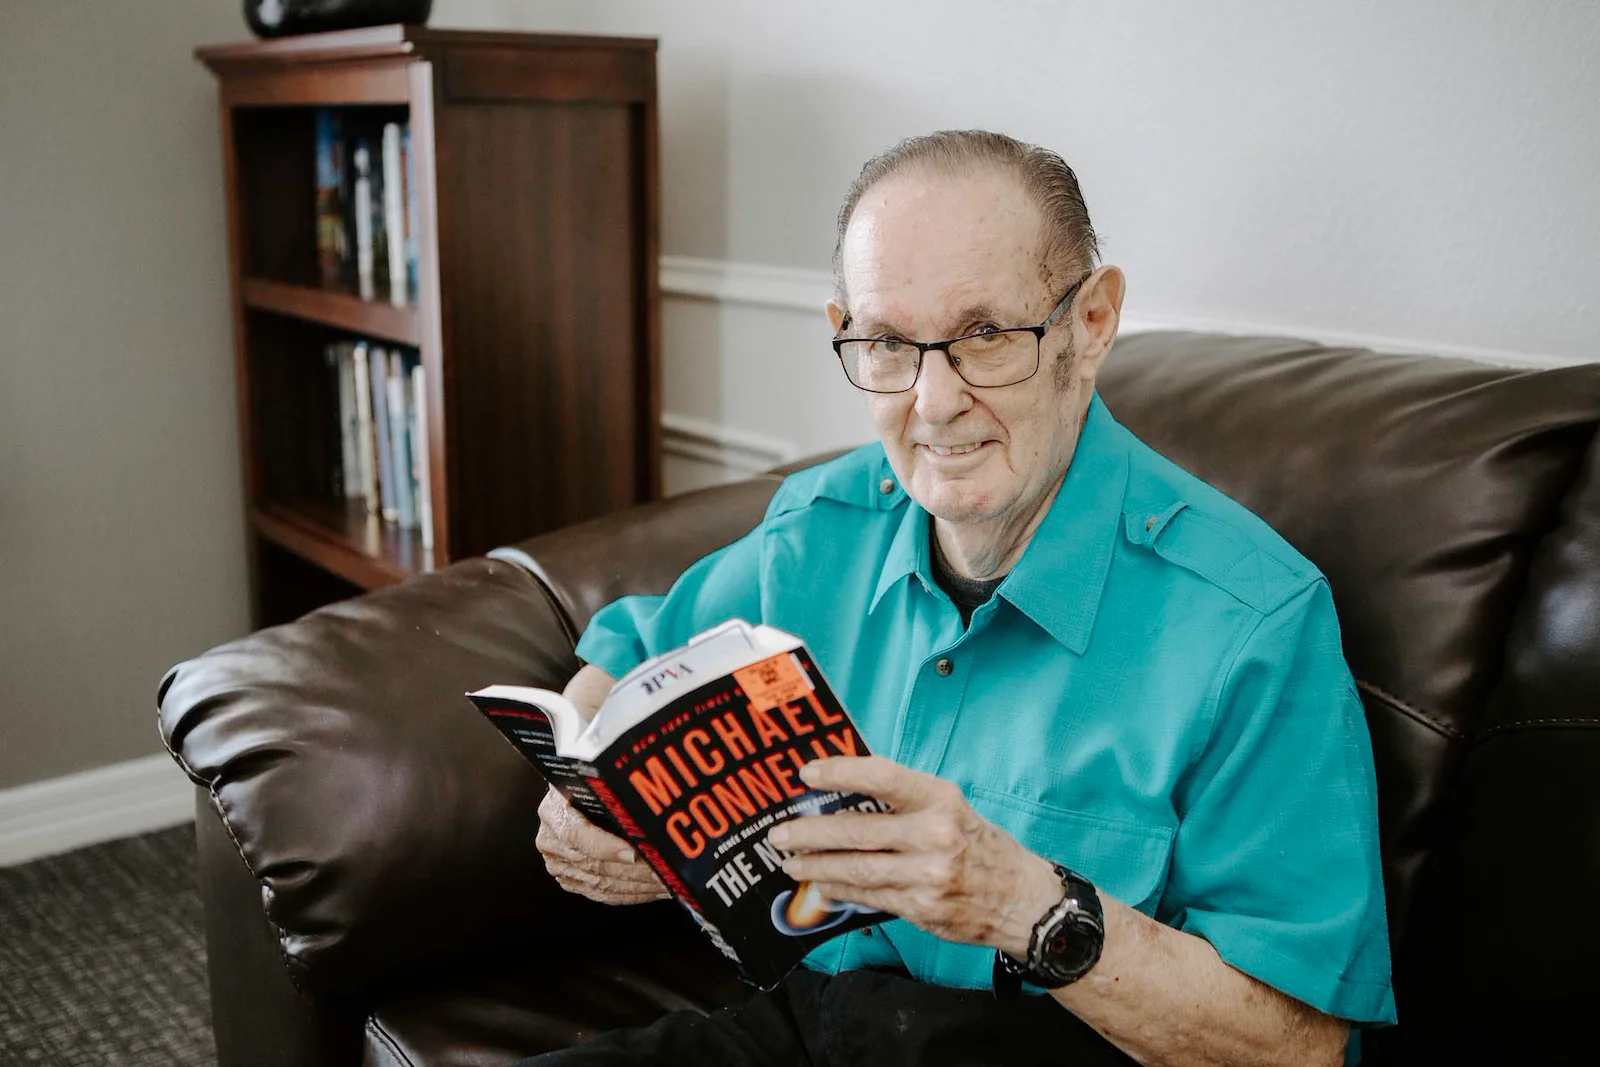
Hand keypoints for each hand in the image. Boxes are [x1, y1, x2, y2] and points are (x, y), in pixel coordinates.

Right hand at [536, 785, 668, 904]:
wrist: (576, 788)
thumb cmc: (592, 779)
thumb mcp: (598, 777)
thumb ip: (612, 791)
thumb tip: (648, 802)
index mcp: (555, 810)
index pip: (576, 834)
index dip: (605, 846)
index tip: (633, 854)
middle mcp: (551, 840)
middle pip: (593, 864)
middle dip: (635, 872)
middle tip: (665, 872)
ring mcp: (558, 863)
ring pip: (600, 884)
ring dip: (638, 886)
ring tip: (667, 883)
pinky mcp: (569, 879)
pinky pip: (601, 894)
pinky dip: (630, 894)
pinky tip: (653, 890)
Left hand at [769, 756, 1060, 956]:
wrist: (1021, 898)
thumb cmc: (979, 844)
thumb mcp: (950, 807)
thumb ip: (904, 801)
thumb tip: (844, 794)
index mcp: (940, 799)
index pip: (883, 777)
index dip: (841, 771)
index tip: (807, 773)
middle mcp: (935, 834)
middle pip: (859, 830)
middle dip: (811, 833)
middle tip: (779, 834)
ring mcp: (928, 874)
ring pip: (857, 869)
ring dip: (817, 867)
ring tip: (791, 862)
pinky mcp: (922, 907)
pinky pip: (870, 896)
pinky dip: (841, 890)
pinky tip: (822, 886)